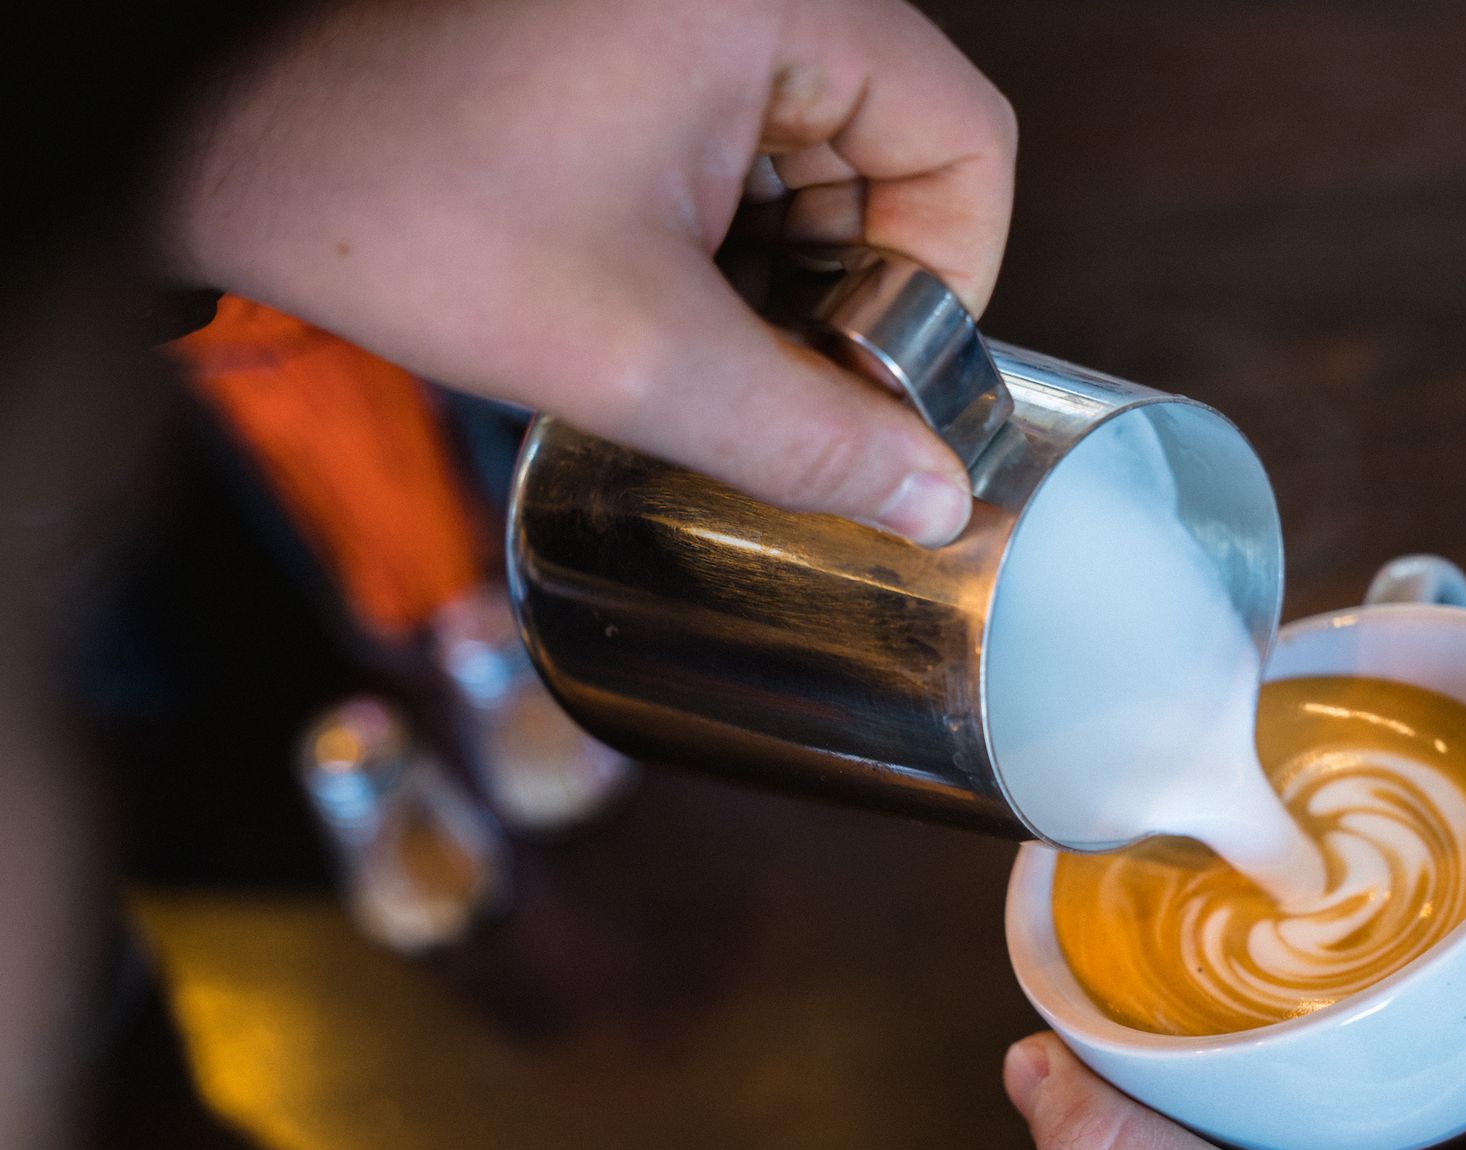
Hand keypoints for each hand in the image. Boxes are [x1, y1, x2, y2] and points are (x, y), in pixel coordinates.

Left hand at [163, 0, 1015, 545]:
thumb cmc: (390, 201)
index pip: (963, 138)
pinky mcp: (634, 34)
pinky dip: (729, 238)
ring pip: (822, 156)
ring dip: (785, 273)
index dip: (946, 282)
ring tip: (694, 339)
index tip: (876, 378)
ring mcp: (684, 7)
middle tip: (774, 376)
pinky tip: (663, 298)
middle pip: (896, 149)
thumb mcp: (630, 349)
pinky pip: (744, 141)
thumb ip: (802, 438)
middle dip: (852, 289)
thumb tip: (928, 497)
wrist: (216, 139)